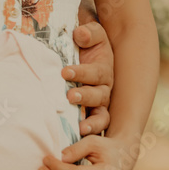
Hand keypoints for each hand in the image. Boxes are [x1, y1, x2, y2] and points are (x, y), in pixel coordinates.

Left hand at [62, 21, 113, 135]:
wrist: (82, 53)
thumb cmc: (84, 45)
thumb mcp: (88, 34)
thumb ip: (88, 32)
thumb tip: (80, 33)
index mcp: (103, 69)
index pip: (96, 73)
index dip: (81, 73)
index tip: (65, 71)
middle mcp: (103, 89)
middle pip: (99, 96)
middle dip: (85, 96)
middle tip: (70, 96)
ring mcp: (98, 105)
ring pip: (101, 116)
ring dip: (92, 122)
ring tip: (81, 127)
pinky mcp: (90, 117)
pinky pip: (95, 128)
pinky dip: (90, 133)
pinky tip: (80, 138)